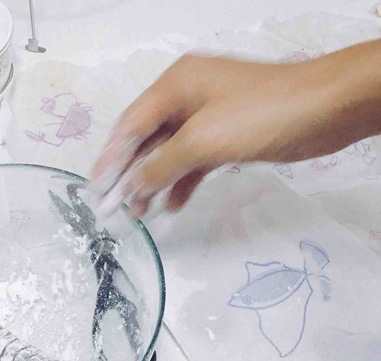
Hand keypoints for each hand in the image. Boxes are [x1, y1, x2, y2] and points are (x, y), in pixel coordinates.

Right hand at [90, 42, 380, 216]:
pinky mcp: (226, 137)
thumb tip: (131, 188)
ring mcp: (207, 118)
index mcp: (175, 86)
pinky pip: (193, 162)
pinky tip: (173, 204)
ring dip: (154, 183)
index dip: (110, 159)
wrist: (325, 110)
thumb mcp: (201, 140)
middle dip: (131, 174)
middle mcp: (186, 99)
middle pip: (147, 141)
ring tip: (141, 213)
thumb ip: (161, 166)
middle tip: (114, 207)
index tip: (95, 189)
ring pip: (169, 154)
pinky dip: (182, 182)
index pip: (130, 125)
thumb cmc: (261, 113)